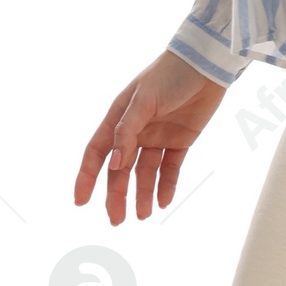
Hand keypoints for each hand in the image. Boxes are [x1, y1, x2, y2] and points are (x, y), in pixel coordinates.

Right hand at [75, 51, 227, 221]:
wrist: (205, 65)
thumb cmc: (168, 75)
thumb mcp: (143, 101)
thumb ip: (127, 131)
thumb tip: (114, 164)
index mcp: (119, 118)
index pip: (98, 152)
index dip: (87, 176)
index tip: (80, 201)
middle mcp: (135, 131)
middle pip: (121, 170)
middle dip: (117, 195)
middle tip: (117, 220)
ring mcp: (158, 137)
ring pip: (145, 173)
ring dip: (143, 194)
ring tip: (143, 216)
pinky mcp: (181, 141)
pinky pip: (170, 168)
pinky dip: (166, 185)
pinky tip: (163, 202)